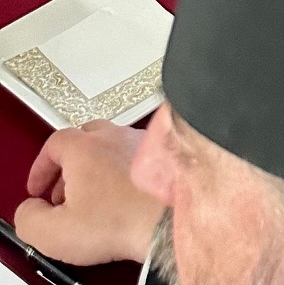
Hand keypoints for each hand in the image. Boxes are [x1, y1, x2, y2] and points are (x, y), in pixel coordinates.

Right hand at [15, 121, 162, 265]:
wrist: (168, 220)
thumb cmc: (123, 219)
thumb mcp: (55, 232)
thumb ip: (30, 218)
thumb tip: (31, 211)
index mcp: (85, 147)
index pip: (53, 143)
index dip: (41, 168)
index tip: (38, 187)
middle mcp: (114, 136)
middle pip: (83, 139)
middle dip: (68, 165)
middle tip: (63, 192)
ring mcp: (141, 142)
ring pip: (111, 146)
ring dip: (97, 167)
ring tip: (93, 196)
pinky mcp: (162, 155)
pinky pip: (136, 156)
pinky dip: (124, 171)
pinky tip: (123, 195)